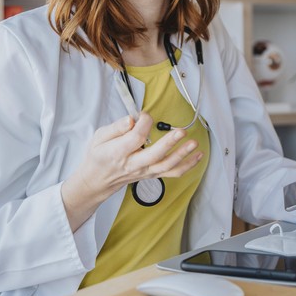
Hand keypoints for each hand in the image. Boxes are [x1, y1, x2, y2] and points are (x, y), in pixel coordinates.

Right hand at [61, 112, 202, 230]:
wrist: (98, 180)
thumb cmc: (99, 156)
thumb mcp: (99, 137)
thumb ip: (115, 128)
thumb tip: (131, 119)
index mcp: (118, 153)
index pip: (135, 138)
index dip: (143, 124)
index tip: (145, 115)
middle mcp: (133, 164)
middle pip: (154, 155)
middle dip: (169, 144)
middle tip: (181, 132)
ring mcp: (144, 171)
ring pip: (166, 166)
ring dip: (182, 155)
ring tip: (194, 143)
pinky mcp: (152, 174)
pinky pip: (172, 172)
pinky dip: (187, 166)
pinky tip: (198, 156)